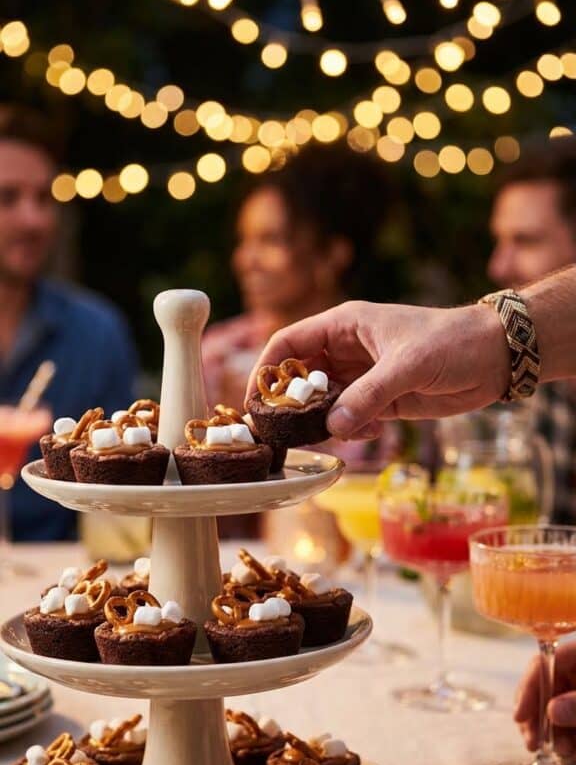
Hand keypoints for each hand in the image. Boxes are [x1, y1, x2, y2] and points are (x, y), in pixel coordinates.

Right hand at [246, 300, 509, 438]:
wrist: (495, 357)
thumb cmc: (451, 341)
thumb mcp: (406, 365)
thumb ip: (368, 396)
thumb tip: (333, 428)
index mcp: (344, 325)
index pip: (288, 344)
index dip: (267, 370)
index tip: (255, 401)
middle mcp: (347, 351)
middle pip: (300, 377)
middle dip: (290, 404)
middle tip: (282, 432)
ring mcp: (363, 377)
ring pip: (323, 402)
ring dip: (321, 422)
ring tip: (324, 438)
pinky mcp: (382, 401)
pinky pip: (350, 419)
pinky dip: (350, 431)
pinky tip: (365, 435)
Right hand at [514, 642, 575, 755]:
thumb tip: (551, 711)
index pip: (542, 663)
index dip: (528, 688)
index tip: (520, 716)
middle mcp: (573, 670)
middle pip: (542, 686)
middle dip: (535, 716)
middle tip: (532, 743)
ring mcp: (575, 689)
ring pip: (552, 706)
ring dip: (550, 731)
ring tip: (560, 751)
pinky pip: (564, 719)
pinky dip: (562, 734)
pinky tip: (568, 749)